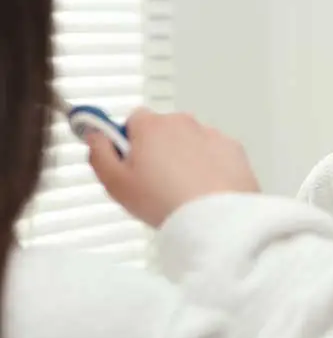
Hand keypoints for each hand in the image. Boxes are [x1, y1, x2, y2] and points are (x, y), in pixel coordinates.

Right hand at [87, 108, 259, 227]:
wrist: (215, 216)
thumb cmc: (163, 201)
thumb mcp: (115, 183)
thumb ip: (98, 153)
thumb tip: (95, 135)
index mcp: (151, 125)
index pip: (132, 120)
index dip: (128, 142)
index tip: (129, 164)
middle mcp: (183, 122)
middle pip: (163, 130)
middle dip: (157, 149)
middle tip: (154, 183)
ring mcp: (211, 134)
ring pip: (190, 141)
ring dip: (185, 157)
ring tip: (182, 191)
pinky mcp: (234, 149)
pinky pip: (215, 153)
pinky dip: (210, 165)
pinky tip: (205, 190)